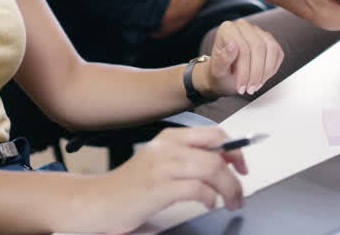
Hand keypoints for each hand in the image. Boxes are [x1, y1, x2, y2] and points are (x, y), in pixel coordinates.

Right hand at [75, 127, 245, 233]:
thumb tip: (221, 164)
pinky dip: (209, 198)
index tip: (242, 166)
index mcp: (168, 138)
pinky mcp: (157, 189)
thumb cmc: (128, 187)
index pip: (213, 134)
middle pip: (217, 154)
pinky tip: (209, 204)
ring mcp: (161, 167)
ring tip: (230, 202)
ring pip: (211, 169)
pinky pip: (196, 189)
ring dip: (228, 189)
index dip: (235, 150)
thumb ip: (186, 160)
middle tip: (239, 192)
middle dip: (235, 176)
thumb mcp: (159, 164)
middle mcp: (166, 148)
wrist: (96, 201)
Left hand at [197, 18, 282, 96]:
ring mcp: (258, 32)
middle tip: (250, 89)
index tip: (241, 86)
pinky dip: (272, 69)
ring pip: (270, 48)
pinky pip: (278, 53)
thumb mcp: (217, 70)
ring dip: (265, 72)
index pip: (242, 47)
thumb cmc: (220, 71)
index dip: (244, 70)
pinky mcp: (269, 41)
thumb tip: (233, 46)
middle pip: (258, 47)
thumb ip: (222, 59)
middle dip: (255, 73)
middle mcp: (244, 26)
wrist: (225, 75)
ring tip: (256, 86)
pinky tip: (262, 79)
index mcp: (228, 29)